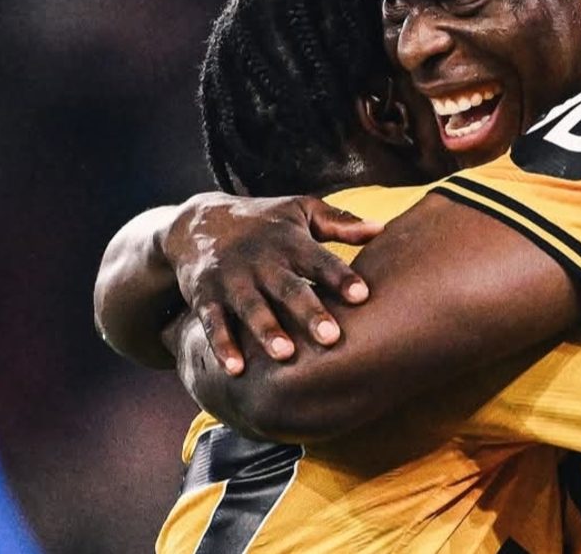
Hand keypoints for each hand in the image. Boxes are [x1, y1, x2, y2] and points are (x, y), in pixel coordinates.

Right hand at [162, 192, 382, 375]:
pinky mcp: (206, 296)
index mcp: (289, 241)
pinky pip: (213, 322)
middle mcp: (261, 260)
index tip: (363, 295)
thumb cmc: (264, 221)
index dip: (341, 277)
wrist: (198, 222)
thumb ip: (340, 222)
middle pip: (288, 287)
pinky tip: (236, 369)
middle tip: (332, 337)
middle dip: (309, 312)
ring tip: (285, 353)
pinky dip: (223, 345)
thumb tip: (382, 228)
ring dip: (267, 330)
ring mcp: (232, 279)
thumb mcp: (300, 211)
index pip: (320, 259)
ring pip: (251, 307)